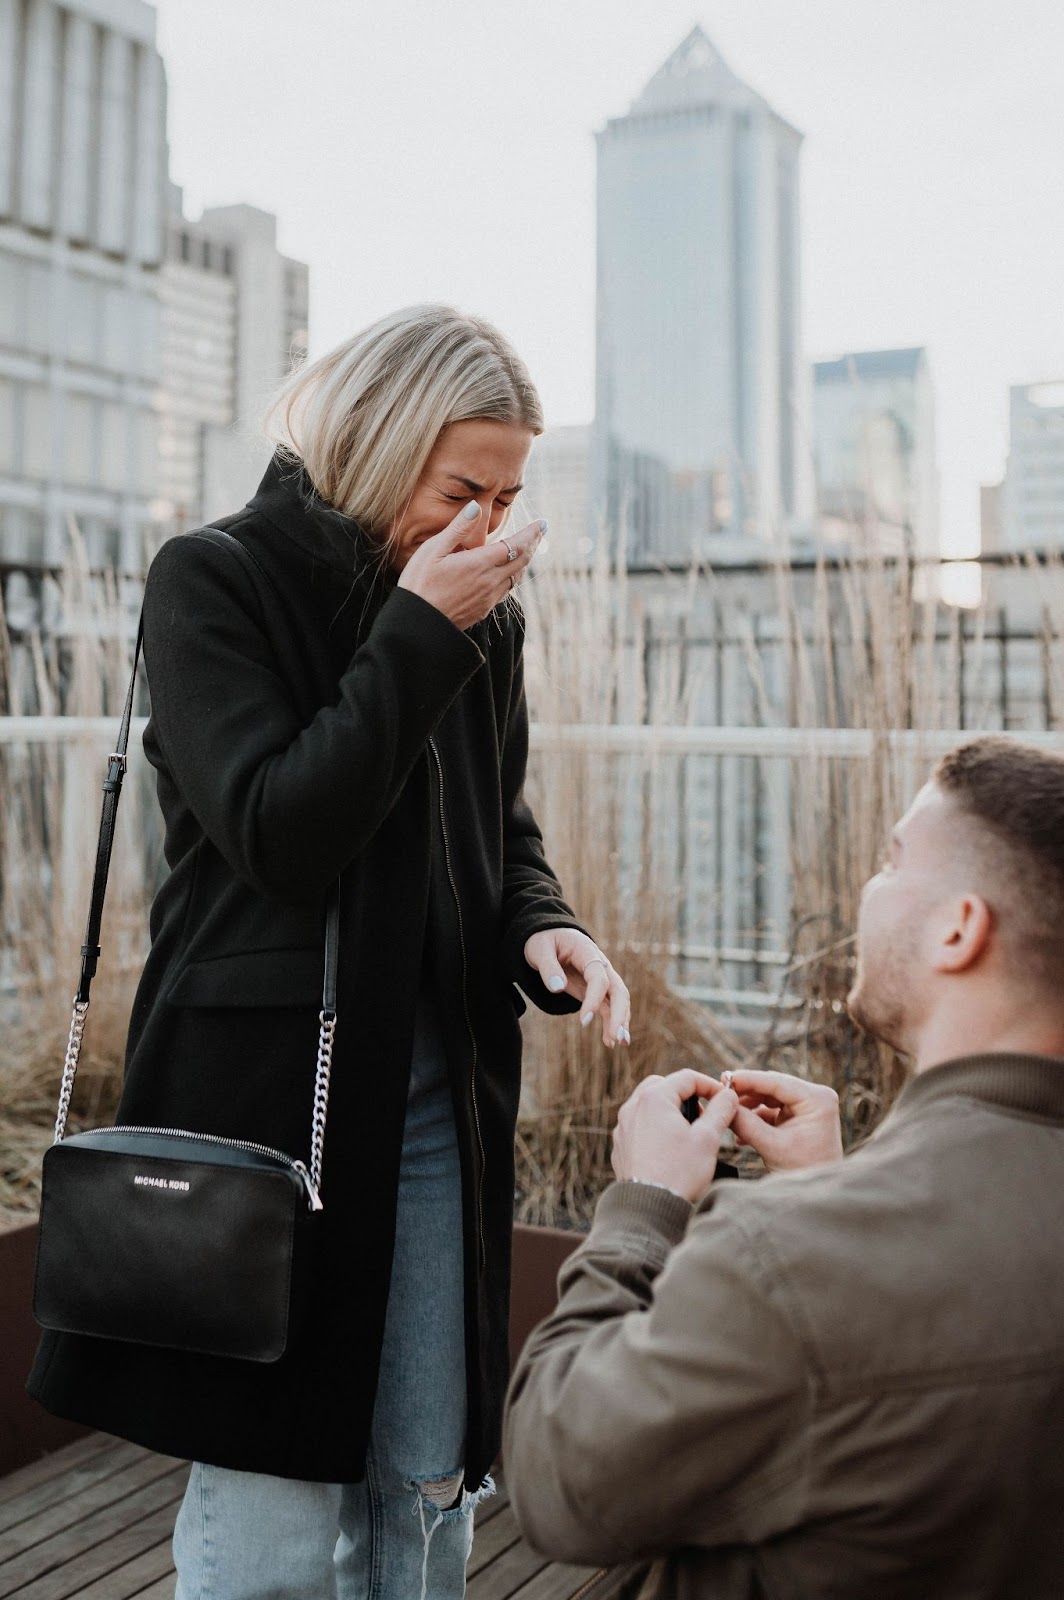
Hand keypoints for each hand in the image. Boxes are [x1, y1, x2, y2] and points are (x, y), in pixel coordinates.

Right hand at [398, 501, 544, 629]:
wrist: (417, 625)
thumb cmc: (419, 584)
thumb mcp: (433, 550)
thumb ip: (457, 528)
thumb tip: (476, 506)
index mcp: (480, 563)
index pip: (516, 545)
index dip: (531, 533)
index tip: (542, 523)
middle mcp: (490, 581)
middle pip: (522, 561)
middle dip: (534, 544)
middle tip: (541, 531)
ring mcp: (488, 598)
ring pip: (516, 577)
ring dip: (525, 561)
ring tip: (528, 549)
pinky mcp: (483, 609)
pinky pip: (506, 590)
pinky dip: (513, 576)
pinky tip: (508, 573)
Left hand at [523, 929, 630, 1047]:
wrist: (549, 936)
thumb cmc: (544, 941)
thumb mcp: (539, 950)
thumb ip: (548, 967)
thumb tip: (557, 988)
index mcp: (588, 951)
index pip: (599, 978)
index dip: (594, 999)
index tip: (583, 1022)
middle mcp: (601, 965)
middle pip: (618, 990)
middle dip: (619, 1014)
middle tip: (616, 1037)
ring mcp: (601, 977)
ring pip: (618, 1000)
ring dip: (620, 1022)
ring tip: (617, 1045)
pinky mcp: (596, 989)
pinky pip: (609, 1006)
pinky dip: (611, 1023)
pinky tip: (609, 1042)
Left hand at [611, 1070, 739, 1203]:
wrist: (649, 1209)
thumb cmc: (680, 1172)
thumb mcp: (708, 1138)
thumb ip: (721, 1110)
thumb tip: (728, 1095)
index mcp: (654, 1098)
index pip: (686, 1077)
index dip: (710, 1085)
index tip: (724, 1100)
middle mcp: (633, 1107)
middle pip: (662, 1085)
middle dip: (686, 1094)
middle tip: (704, 1114)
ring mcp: (623, 1127)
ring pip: (648, 1104)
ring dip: (670, 1110)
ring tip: (688, 1132)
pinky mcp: (620, 1145)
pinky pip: (639, 1125)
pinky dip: (655, 1126)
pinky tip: (670, 1147)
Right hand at [728, 1070, 843, 1171]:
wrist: (817, 1194)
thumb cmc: (802, 1171)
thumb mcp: (771, 1146)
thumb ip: (746, 1123)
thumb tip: (723, 1104)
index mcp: (817, 1100)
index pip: (777, 1082)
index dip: (748, 1079)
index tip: (724, 1078)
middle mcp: (816, 1097)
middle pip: (773, 1087)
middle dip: (746, 1093)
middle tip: (721, 1094)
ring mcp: (808, 1106)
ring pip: (770, 1097)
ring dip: (749, 1107)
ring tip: (729, 1117)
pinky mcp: (800, 1116)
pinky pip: (773, 1110)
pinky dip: (756, 1119)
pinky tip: (740, 1133)